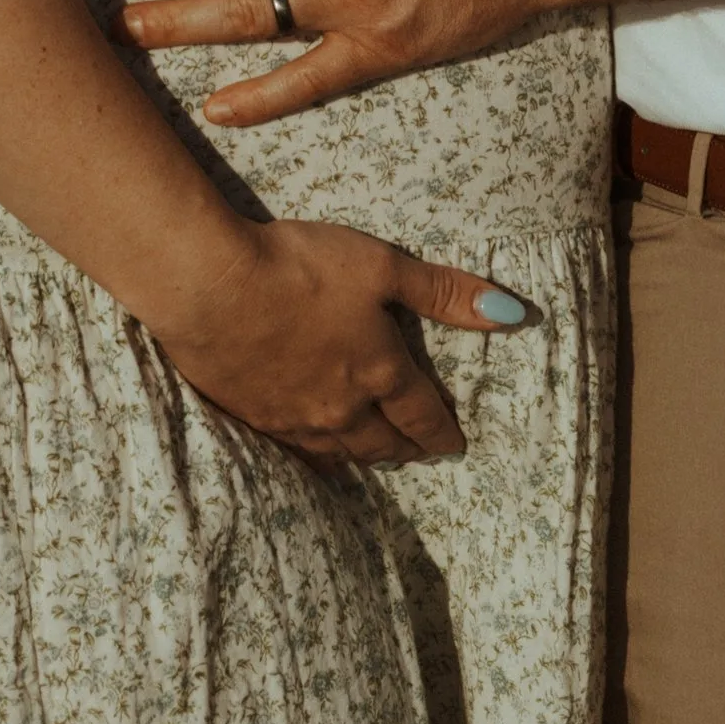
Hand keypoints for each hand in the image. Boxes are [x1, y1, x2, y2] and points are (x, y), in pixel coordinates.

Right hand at [148, 212, 529, 466]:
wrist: (211, 286)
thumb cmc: (302, 267)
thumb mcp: (382, 266)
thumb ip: (444, 292)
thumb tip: (513, 314)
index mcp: (380, 371)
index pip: (422, 414)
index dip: (443, 431)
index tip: (456, 445)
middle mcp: (342, 407)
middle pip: (384, 442)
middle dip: (407, 449)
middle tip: (420, 453)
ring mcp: (294, 418)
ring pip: (341, 450)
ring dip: (366, 455)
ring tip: (377, 457)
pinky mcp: (253, 415)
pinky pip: (298, 450)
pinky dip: (318, 456)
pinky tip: (316, 453)